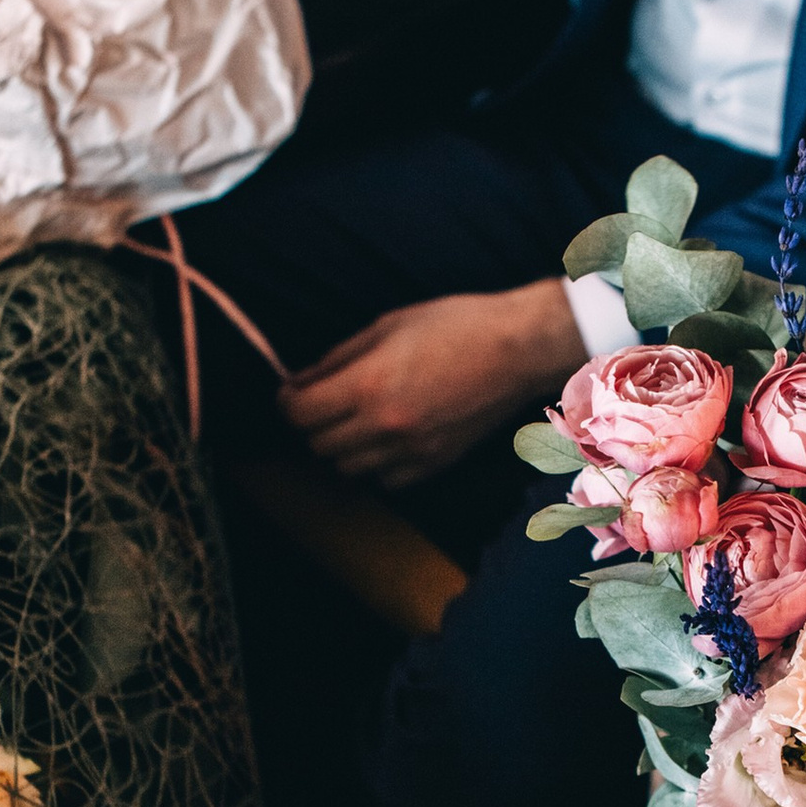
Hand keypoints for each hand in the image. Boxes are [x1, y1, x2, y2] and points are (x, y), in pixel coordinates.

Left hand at [280, 279, 589, 487]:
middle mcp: (385, 426)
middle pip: (318, 445)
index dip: (287, 402)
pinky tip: (387, 438)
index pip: (299, 414)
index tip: (292, 392)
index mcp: (368, 385)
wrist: (518, 350)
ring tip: (355, 421)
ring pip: (347, 468)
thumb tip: (302, 381)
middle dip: (312, 423)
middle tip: (323, 402)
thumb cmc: (456, 326)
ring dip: (342, 446)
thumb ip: (338, 357)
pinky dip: (376, 464)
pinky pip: (385, 480)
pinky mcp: (434, 464)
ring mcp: (411, 451)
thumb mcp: (388, 325)